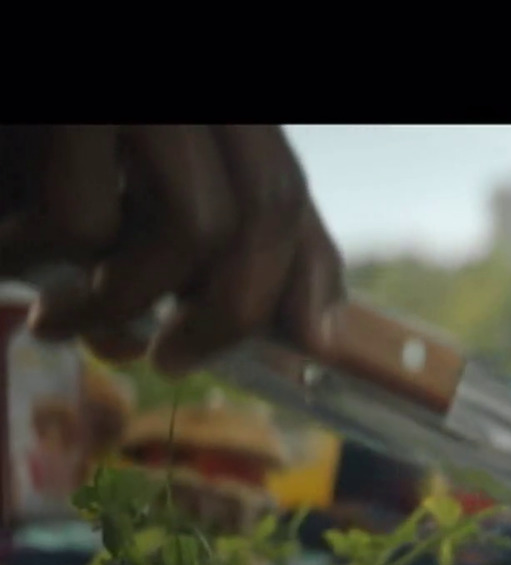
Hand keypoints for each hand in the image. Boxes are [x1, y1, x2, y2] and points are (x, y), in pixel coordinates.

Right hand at [0, 125, 345, 375]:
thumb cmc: (15, 149)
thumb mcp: (106, 187)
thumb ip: (176, 240)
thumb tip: (248, 333)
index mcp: (206, 102)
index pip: (284, 187)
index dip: (309, 270)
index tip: (307, 343)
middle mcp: (188, 87)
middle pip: (264, 210)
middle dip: (230, 311)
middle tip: (172, 358)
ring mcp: (137, 93)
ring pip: (194, 227)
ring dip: (125, 299)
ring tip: (59, 320)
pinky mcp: (66, 107)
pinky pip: (87, 220)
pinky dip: (41, 260)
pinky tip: (3, 253)